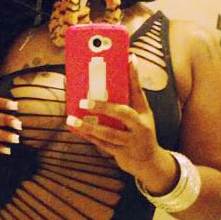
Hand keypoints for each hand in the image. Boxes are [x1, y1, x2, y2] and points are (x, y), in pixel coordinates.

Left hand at [67, 56, 171, 182]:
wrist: (149, 161)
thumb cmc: (141, 131)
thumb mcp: (141, 114)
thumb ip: (131, 97)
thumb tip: (123, 71)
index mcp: (144, 113)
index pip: (139, 91)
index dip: (134, 75)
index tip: (129, 57)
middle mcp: (140, 126)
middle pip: (122, 113)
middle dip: (103, 106)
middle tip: (83, 101)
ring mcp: (131, 142)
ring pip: (108, 133)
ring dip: (88, 127)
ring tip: (72, 120)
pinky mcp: (121, 153)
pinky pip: (102, 144)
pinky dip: (88, 136)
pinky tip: (76, 129)